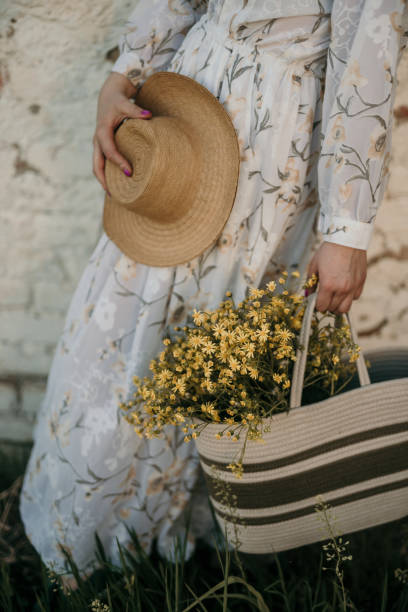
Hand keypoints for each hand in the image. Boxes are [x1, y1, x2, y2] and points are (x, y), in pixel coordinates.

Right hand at [93, 71, 151, 190]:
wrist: (108, 95)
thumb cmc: (118, 100)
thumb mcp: (125, 103)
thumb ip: (136, 110)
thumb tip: (149, 115)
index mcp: (102, 132)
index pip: (109, 151)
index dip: (118, 162)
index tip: (130, 172)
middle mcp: (97, 140)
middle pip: (97, 165)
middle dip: (104, 180)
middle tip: (115, 194)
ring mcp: (98, 145)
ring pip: (97, 166)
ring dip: (103, 180)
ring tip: (113, 194)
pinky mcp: (101, 146)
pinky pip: (101, 163)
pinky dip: (106, 174)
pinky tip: (115, 183)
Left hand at [306, 242, 366, 313]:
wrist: (347, 238)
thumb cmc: (328, 251)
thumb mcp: (314, 265)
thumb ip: (310, 282)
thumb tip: (307, 294)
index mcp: (328, 285)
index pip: (321, 306)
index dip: (317, 305)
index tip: (316, 300)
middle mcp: (342, 289)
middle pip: (333, 309)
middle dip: (326, 305)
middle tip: (324, 298)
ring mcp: (353, 287)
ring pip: (345, 308)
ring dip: (338, 305)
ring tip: (334, 297)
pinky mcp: (361, 282)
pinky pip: (355, 297)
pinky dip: (349, 297)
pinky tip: (344, 289)